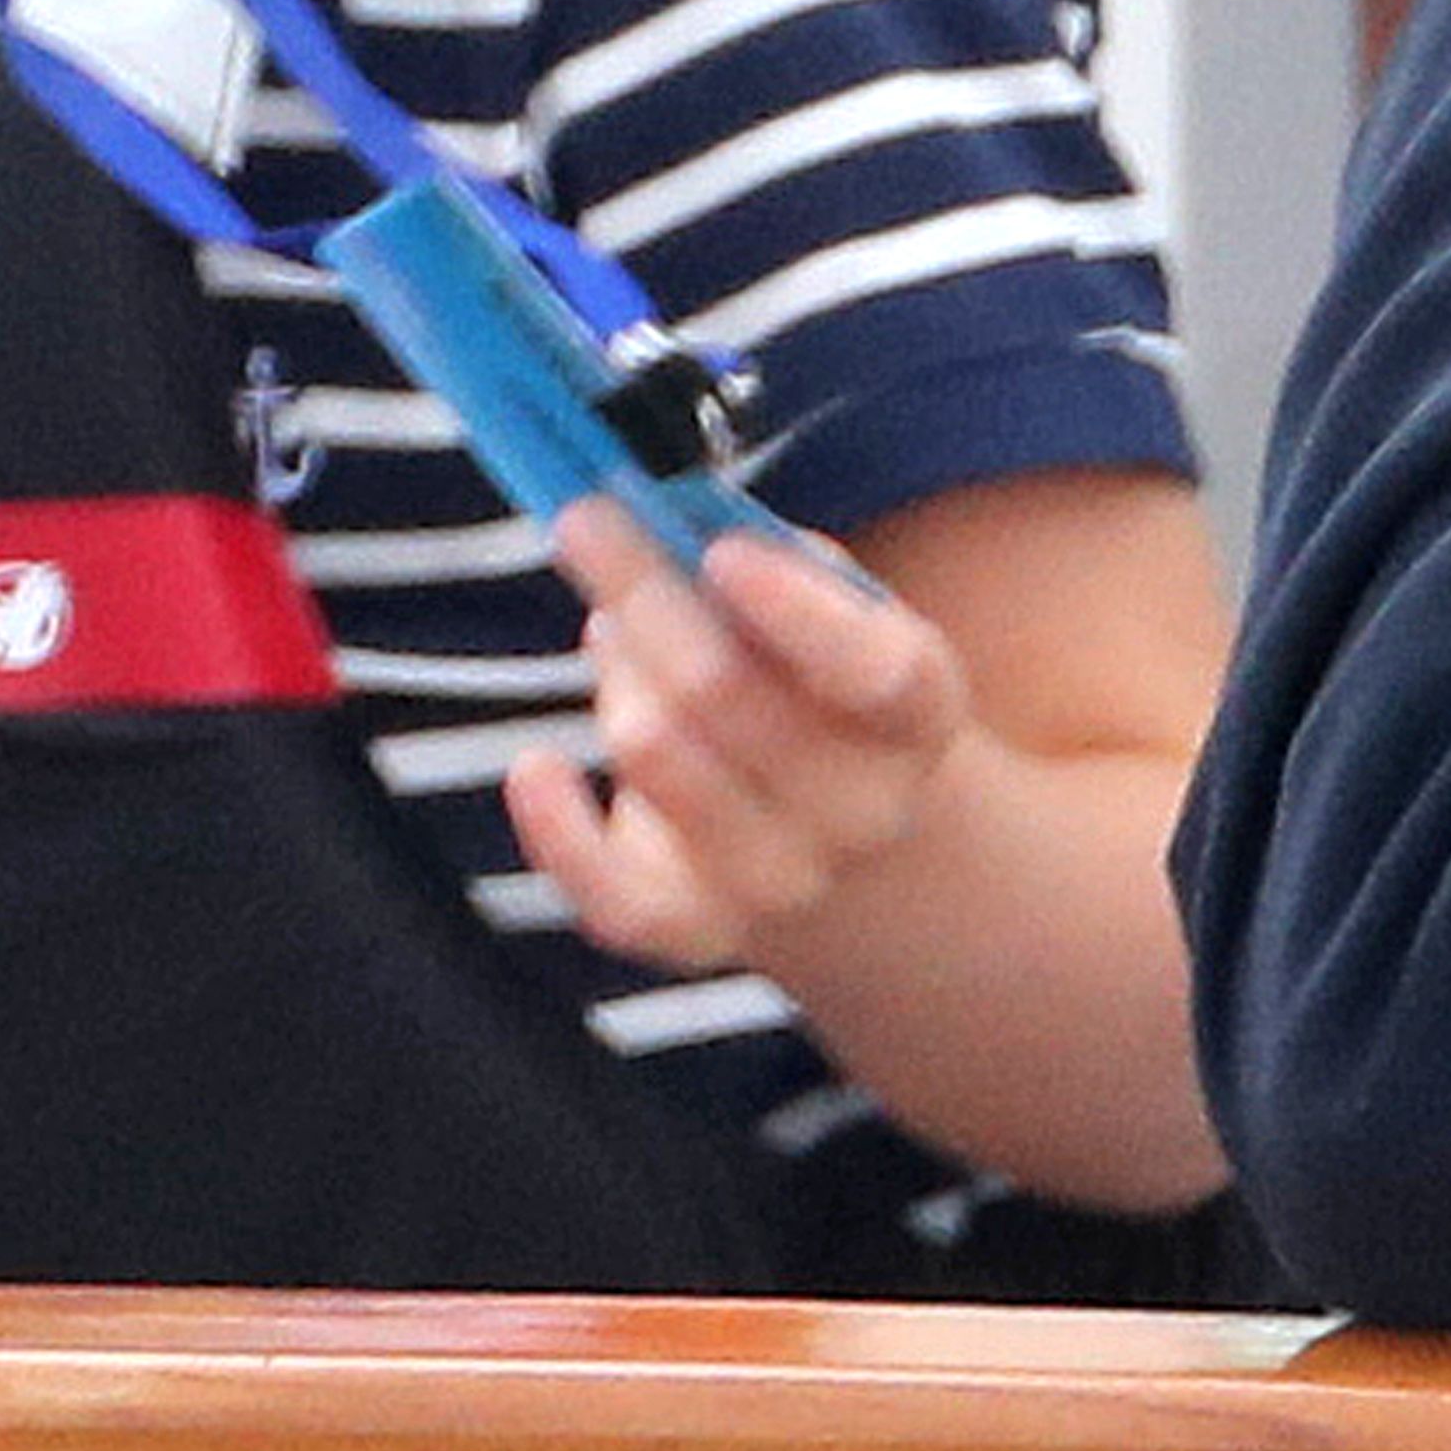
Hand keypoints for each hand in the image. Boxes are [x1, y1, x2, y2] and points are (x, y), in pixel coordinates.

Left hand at [502, 492, 965, 973]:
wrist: (825, 829)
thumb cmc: (802, 678)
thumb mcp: (814, 607)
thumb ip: (761, 562)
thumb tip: (661, 521)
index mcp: (914, 713)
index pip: (880, 673)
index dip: (799, 613)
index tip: (720, 552)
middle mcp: (863, 811)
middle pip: (728, 696)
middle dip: (644, 595)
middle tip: (585, 520)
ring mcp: (783, 882)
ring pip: (660, 757)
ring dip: (617, 675)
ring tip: (610, 630)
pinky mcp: (698, 930)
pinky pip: (617, 901)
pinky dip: (559, 833)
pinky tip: (536, 767)